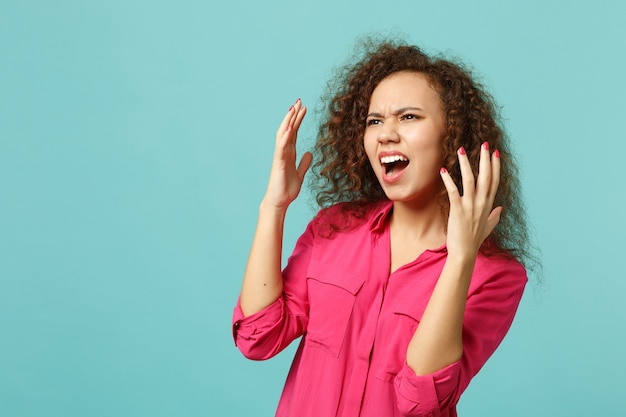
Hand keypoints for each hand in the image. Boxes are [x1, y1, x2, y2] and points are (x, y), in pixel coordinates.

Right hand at [262, 99, 312, 210]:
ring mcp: (280, 156)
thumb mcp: (300, 174)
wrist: (279, 202)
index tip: (303, 107)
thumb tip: (309, 153)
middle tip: (299, 100)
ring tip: (293, 108)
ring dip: (288, 121)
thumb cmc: (287, 189)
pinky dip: (285, 137)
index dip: (298, 120)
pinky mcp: (278, 163)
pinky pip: (281, 148)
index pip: (294, 132)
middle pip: (288, 129)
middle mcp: (284, 152)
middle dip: (294, 115)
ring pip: (283, 135)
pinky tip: (289, 127)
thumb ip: (304, 163)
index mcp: (289, 153)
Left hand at [440, 143, 501, 258]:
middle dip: (485, 159)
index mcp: (488, 205)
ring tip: (461, 150)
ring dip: (466, 164)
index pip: (494, 181)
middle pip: (485, 176)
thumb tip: (501, 209)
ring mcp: (470, 206)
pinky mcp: (458, 210)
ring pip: (470, 180)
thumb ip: (494, 217)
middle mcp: (482, 203)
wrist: (464, 253)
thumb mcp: (488, 227)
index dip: (495, 166)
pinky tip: (444, 171)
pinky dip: (448, 180)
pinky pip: (453, 192)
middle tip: (485, 144)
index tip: (496, 152)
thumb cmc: (474, 240)